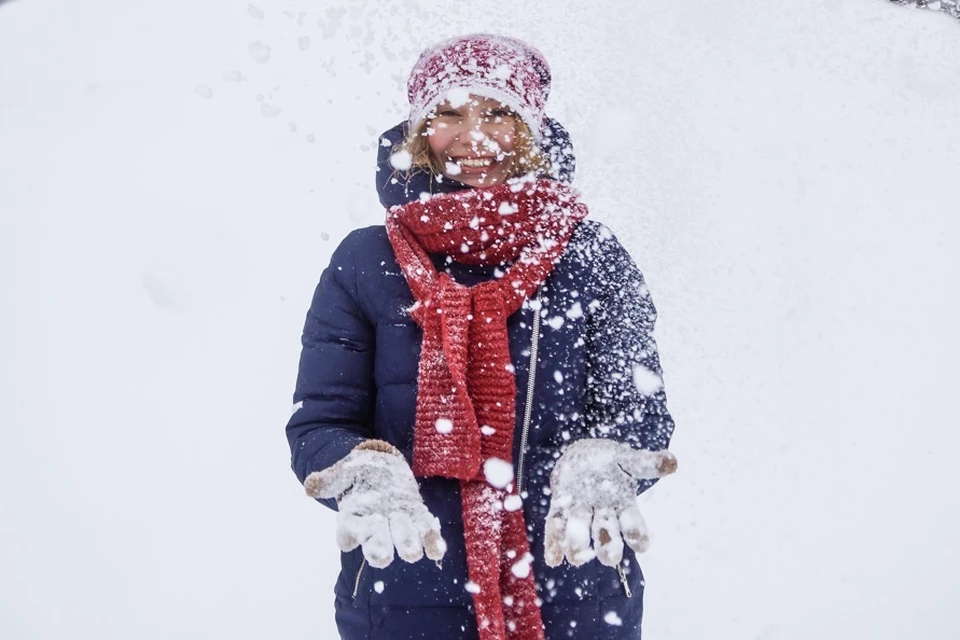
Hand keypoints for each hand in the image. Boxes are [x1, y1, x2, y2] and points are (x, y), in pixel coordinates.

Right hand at [304, 440, 446, 567]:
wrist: (379, 464)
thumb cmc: (356, 470)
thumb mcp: (342, 471)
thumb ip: (328, 479)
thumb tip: (309, 485)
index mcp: (353, 519)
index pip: (347, 533)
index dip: (349, 537)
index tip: (349, 540)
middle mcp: (375, 527)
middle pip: (376, 544)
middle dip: (380, 549)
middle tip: (382, 555)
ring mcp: (398, 524)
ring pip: (403, 541)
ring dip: (408, 545)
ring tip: (412, 551)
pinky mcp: (417, 517)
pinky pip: (426, 532)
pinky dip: (432, 543)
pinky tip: (436, 551)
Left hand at [544, 439, 676, 567]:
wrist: (584, 456)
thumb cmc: (612, 462)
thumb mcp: (629, 460)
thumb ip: (649, 463)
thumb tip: (673, 462)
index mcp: (623, 505)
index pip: (634, 524)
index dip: (638, 535)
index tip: (642, 545)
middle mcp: (603, 515)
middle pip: (608, 537)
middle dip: (609, 548)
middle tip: (610, 557)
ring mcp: (580, 513)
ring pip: (580, 534)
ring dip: (578, 546)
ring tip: (577, 556)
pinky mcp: (559, 509)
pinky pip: (556, 528)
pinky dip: (554, 543)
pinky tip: (553, 559)